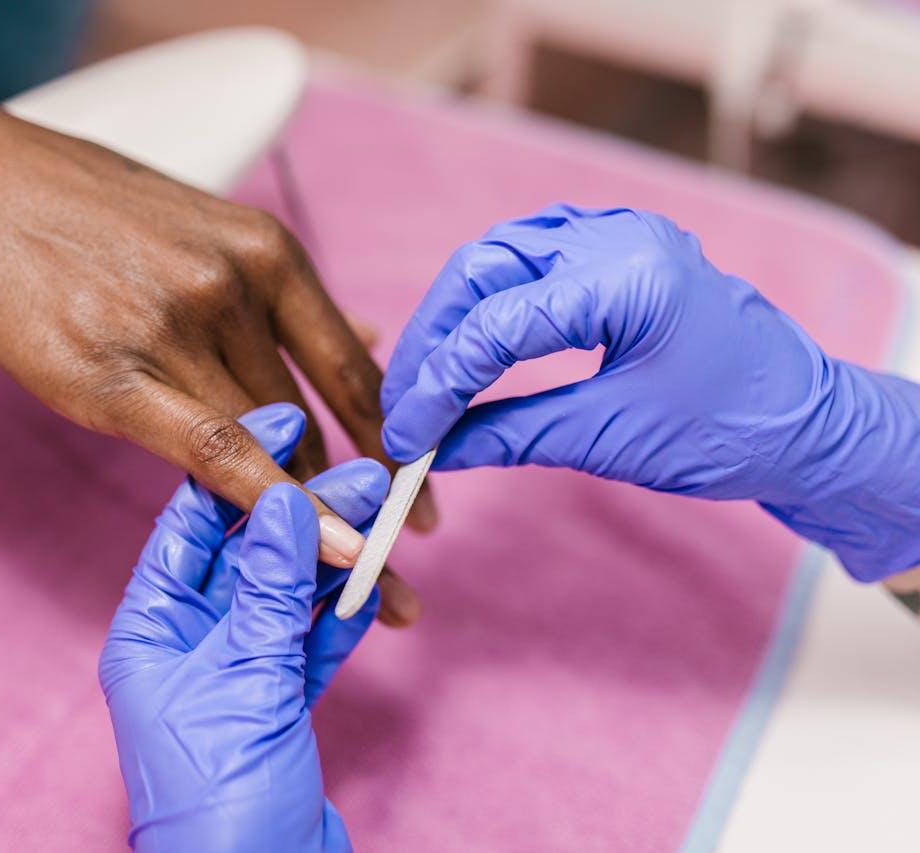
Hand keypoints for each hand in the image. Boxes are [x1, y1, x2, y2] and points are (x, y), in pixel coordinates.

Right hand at [0, 97, 433, 589]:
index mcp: (267, 252)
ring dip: (311, 518)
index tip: (418, 497)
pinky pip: (213, 451)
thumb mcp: (207, 229)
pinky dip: (271, 505)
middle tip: (398, 563)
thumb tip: (369, 337)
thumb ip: (287, 298)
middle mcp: (234, 287)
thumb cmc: (89, 213)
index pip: (354, 369)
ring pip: (268, 445)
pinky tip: (315, 549)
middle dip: (359, 501)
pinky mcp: (113, 375)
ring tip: (349, 582)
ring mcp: (174, 328)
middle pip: (313, 422)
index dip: (395, 442)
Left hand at [100, 403, 382, 850]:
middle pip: (251, 558)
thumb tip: (286, 502)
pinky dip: (343, 617)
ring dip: (337, 563)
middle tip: (364, 474)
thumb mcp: (245, 680)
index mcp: (149, 630)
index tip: (283, 417)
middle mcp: (186, 644)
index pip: (190, 525)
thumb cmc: (220, 807)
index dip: (237, 467)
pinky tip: (375, 586)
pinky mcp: (277, 708)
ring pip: (290, 599)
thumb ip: (270, 591)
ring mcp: (235, 675)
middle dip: (307, 517)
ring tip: (384, 522)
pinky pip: (311, 645)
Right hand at [381, 204, 919, 579]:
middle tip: (403, 402)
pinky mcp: (616, 252)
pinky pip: (530, 261)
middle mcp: (617, 237)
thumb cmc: (731, 432)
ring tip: (426, 377)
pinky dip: (491, 302)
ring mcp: (618, 236)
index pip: (496, 324)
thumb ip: (511, 434)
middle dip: (433, 337)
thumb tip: (436, 449)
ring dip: (455, 315)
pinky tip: (471, 344)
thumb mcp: (610, 438)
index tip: (406, 435)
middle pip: (483, 268)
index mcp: (627, 277)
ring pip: (499, 256)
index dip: (438, 384)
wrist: (808, 426)